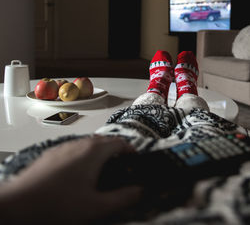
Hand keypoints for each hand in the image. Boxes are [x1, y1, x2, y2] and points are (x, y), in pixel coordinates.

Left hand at [0, 136, 141, 223]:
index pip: (118, 142)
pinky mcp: (52, 153)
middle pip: (103, 140)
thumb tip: (138, 191)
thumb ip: (122, 198)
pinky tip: (77, 173)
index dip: (129, 149)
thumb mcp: (96, 206)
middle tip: (119, 165)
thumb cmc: (58, 204)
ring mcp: (64, 147)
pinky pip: (73, 149)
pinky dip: (82, 155)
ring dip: (98, 152)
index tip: (133, 158)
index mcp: (93, 152)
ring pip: (87, 143)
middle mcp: (79, 144)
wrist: (20, 204)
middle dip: (114, 150)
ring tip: (100, 169)